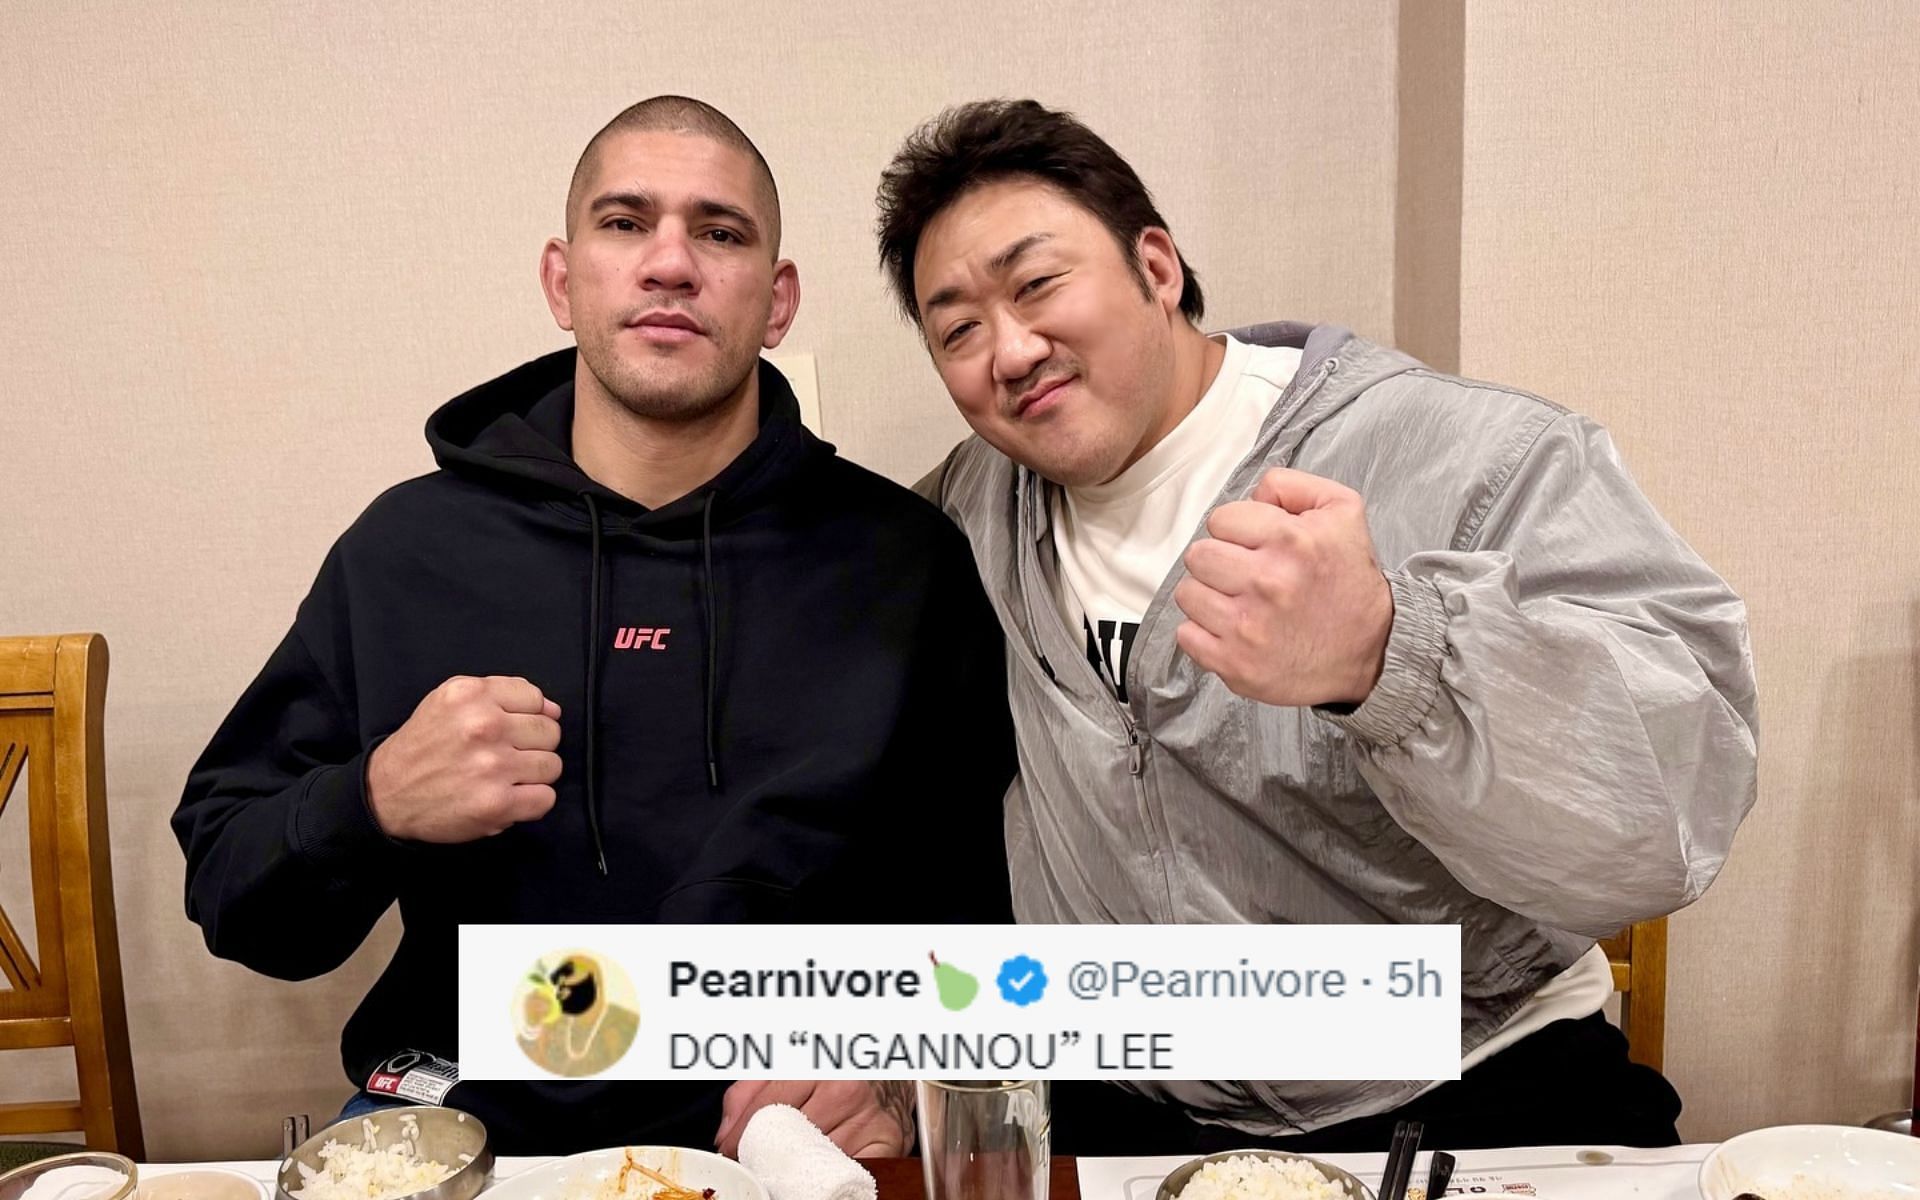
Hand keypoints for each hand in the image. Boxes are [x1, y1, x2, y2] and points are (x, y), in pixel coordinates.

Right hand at [365, 675, 562, 841]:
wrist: (386, 793)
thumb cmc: (425, 746)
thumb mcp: (450, 700)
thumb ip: (502, 695)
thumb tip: (553, 710)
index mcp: (471, 694)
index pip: (536, 699)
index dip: (527, 717)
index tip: (509, 730)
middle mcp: (483, 726)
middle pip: (550, 732)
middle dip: (533, 746)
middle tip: (506, 756)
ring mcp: (492, 766)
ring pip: (552, 765)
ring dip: (534, 775)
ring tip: (505, 778)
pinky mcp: (496, 804)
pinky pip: (546, 798)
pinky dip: (532, 802)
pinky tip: (509, 798)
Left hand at [716, 1080, 913, 1158]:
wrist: (887, 1078)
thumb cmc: (835, 1074)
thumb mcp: (789, 1068)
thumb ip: (750, 1090)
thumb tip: (726, 1131)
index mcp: (820, 1065)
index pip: (770, 1104)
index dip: (743, 1132)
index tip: (730, 1149)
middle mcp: (847, 1090)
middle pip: (790, 1136)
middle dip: (766, 1153)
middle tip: (756, 1160)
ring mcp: (869, 1118)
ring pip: (816, 1158)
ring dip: (796, 1167)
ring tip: (787, 1165)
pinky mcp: (888, 1142)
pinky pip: (849, 1171)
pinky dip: (830, 1176)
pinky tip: (819, 1171)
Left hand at [1174, 468, 1393, 706]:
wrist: (1371, 653)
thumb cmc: (1349, 581)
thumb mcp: (1342, 512)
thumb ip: (1293, 486)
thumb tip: (1253, 495)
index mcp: (1291, 540)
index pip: (1221, 519)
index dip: (1237, 530)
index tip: (1256, 546)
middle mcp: (1267, 582)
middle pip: (1198, 554)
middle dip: (1219, 561)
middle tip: (1244, 574)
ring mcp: (1247, 627)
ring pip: (1188, 593)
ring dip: (1209, 596)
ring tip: (1239, 602)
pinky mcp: (1235, 663)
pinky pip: (1186, 635)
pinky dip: (1204, 633)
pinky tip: (1233, 630)